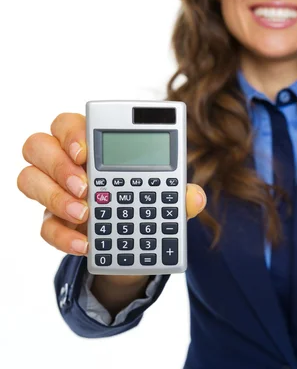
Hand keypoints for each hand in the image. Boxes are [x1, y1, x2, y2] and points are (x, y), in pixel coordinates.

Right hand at [17, 113, 206, 284]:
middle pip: (39, 145)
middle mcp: (65, 164)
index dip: (71, 132)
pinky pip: (43, 226)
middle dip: (58, 164)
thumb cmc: (145, 204)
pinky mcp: (53, 222)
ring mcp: (55, 192)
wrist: (135, 244)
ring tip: (86, 213)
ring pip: (29, 179)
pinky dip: (63, 236)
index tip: (85, 150)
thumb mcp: (167, 200)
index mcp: (92, 145)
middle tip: (85, 185)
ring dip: (55, 196)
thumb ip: (179, 195)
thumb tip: (196, 197)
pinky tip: (85, 244)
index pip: (68, 124)